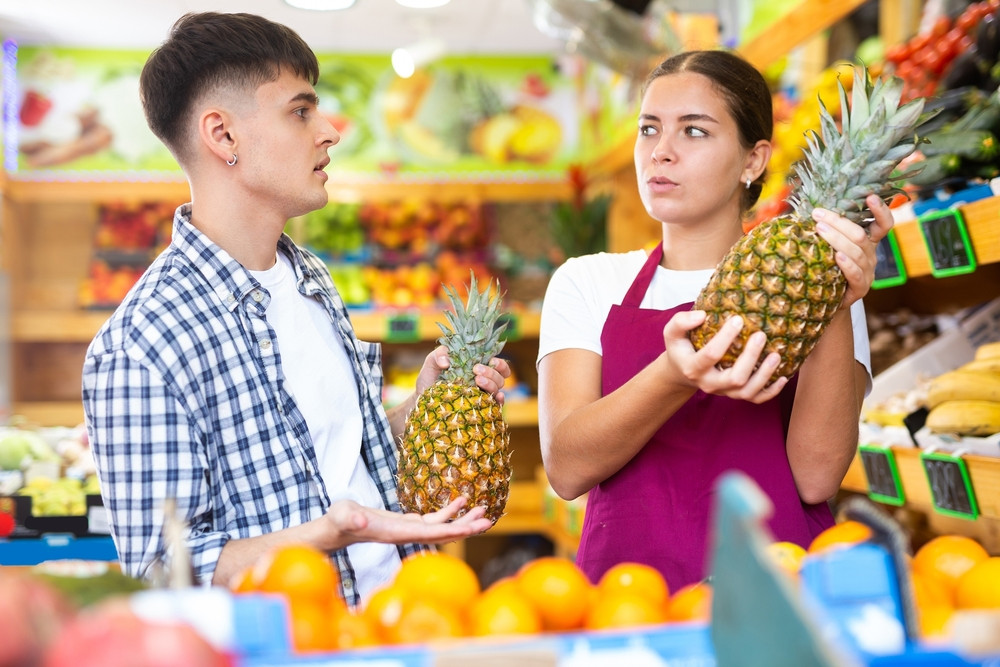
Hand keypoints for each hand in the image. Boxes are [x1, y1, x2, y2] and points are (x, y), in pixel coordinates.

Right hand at [325, 496, 491, 544]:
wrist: (336, 528)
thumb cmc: (338, 521)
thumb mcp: (343, 515)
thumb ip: (351, 518)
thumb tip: (361, 521)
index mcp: (397, 533)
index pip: (431, 535)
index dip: (453, 531)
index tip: (473, 528)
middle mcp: (407, 535)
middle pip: (443, 534)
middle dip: (466, 528)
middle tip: (489, 519)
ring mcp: (409, 530)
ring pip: (442, 528)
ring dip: (463, 520)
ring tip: (483, 510)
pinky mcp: (408, 523)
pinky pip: (434, 519)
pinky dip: (449, 512)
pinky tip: (462, 500)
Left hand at [416, 345, 511, 404]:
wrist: (422, 398)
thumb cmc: (430, 379)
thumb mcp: (432, 363)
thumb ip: (439, 354)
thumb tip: (447, 362)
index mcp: (477, 369)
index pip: (498, 366)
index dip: (500, 363)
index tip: (491, 360)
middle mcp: (483, 383)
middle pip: (500, 377)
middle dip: (491, 372)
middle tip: (476, 370)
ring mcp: (481, 397)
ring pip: (497, 389)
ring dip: (491, 383)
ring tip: (476, 380)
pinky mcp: (478, 409)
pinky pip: (495, 407)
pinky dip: (499, 402)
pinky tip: (495, 398)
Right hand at [662, 310, 786, 402]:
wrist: (682, 372)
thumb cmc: (681, 348)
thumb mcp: (672, 334)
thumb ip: (681, 322)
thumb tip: (702, 315)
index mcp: (694, 368)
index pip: (711, 355)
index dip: (725, 337)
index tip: (738, 319)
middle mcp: (710, 383)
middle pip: (735, 377)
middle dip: (750, 357)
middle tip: (761, 335)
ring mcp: (724, 392)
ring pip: (747, 391)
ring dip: (765, 374)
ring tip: (776, 355)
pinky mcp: (735, 395)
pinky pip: (756, 399)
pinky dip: (772, 391)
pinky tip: (784, 377)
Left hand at [813, 194, 893, 309]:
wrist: (827, 301)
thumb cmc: (826, 268)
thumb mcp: (830, 247)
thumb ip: (828, 229)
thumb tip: (809, 208)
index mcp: (868, 242)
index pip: (883, 224)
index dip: (881, 210)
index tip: (870, 196)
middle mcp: (871, 255)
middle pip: (861, 235)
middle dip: (839, 222)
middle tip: (818, 214)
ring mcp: (868, 272)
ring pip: (857, 252)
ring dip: (837, 238)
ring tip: (820, 229)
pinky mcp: (861, 288)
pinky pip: (856, 274)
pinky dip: (846, 264)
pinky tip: (837, 256)